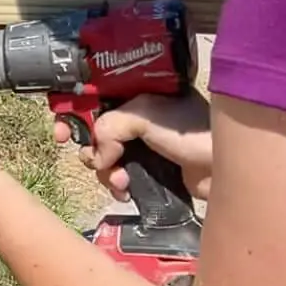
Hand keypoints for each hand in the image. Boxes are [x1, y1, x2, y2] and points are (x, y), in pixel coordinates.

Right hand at [56, 92, 212, 201]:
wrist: (225, 168)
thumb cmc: (191, 131)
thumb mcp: (145, 117)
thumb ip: (109, 128)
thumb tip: (98, 156)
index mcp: (133, 94)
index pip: (90, 98)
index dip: (70, 113)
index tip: (60, 134)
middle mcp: (134, 116)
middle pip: (92, 133)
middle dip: (91, 151)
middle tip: (99, 162)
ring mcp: (140, 144)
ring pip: (103, 159)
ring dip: (106, 173)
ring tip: (122, 180)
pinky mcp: (147, 169)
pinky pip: (117, 176)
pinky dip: (116, 185)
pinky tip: (126, 191)